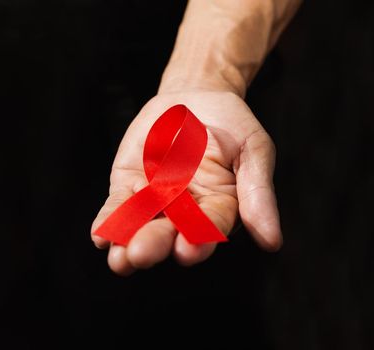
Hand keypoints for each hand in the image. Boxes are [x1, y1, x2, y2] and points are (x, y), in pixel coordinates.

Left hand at [91, 89, 281, 275]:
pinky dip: (109, 220)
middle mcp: (185, 211)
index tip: (188, 251)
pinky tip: (100, 235)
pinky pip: (118, 206)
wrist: (196, 96)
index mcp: (219, 207)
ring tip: (119, 258)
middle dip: (155, 243)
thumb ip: (258, 192)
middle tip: (141, 254)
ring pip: (140, 225)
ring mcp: (155, 200)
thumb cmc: (231, 125)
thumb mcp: (253, 150)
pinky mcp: (128, 186)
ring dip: (127, 241)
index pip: (209, 228)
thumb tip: (273, 242)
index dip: (199, 241)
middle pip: (170, 233)